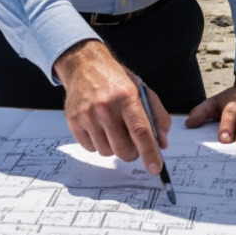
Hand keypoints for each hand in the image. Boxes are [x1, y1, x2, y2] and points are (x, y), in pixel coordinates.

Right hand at [54, 40, 168, 174]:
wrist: (85, 66)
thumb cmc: (116, 81)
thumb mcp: (142, 91)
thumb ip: (157, 116)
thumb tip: (161, 143)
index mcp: (127, 97)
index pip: (140, 131)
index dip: (149, 153)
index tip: (155, 168)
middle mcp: (106, 107)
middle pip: (123, 148)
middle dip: (132, 152)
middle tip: (132, 143)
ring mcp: (87, 115)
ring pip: (106, 152)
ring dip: (113, 147)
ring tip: (112, 128)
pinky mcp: (73, 121)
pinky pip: (90, 148)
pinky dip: (97, 143)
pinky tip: (98, 127)